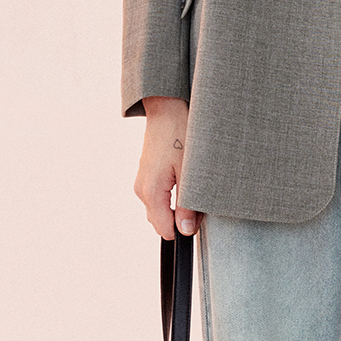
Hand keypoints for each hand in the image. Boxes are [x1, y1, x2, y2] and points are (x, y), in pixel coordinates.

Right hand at [134, 96, 198, 238]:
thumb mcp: (190, 172)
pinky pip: (157, 197)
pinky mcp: (145, 175)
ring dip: (175, 208)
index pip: (164, 229)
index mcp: (151, 191)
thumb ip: (187, 205)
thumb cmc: (180, 135)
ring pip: (159, 210)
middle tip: (199, 201)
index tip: (199, 218)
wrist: (166, 109)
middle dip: (179, 220)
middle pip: (160, 222)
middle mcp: (142, 190)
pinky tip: (184, 182)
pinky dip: (170, 198)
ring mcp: (142, 182)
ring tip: (192, 188)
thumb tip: (186, 230)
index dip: (183, 229)